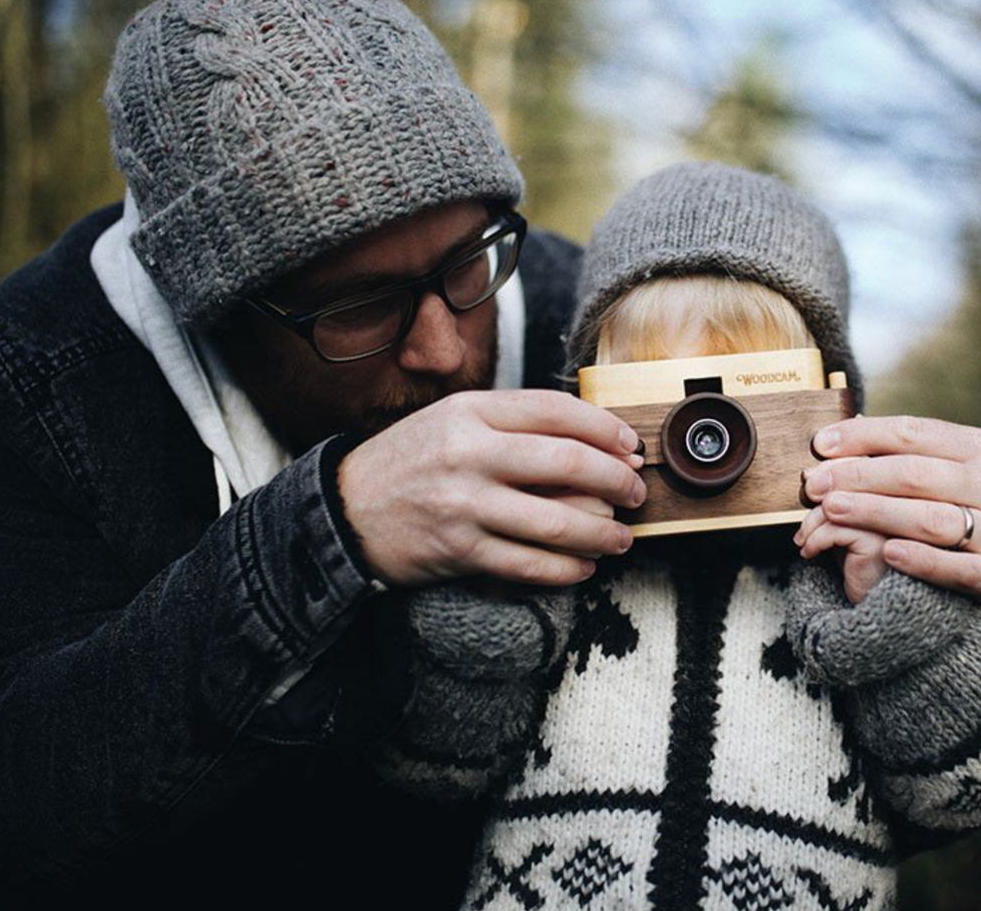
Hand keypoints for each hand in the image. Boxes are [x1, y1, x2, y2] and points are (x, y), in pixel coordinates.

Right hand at [338, 389, 644, 587]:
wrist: (343, 511)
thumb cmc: (410, 462)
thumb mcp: (453, 420)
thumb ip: (514, 423)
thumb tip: (594, 439)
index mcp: (470, 412)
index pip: (556, 411)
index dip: (606, 429)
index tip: (631, 446)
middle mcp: (469, 454)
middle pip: (568, 463)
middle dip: (617, 481)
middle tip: (636, 493)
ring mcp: (464, 505)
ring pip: (557, 522)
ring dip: (602, 534)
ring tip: (620, 538)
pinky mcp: (460, 551)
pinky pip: (531, 565)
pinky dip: (568, 569)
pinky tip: (583, 566)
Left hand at [793, 415, 980, 607]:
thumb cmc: (968, 507)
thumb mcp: (948, 471)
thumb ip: (902, 454)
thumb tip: (833, 440)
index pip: (914, 433)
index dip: (863, 436)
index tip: (820, 444)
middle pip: (915, 475)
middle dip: (857, 476)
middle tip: (814, 484)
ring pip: (931, 518)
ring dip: (876, 512)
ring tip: (832, 510)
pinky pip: (956, 567)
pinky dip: (921, 560)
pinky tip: (888, 552)